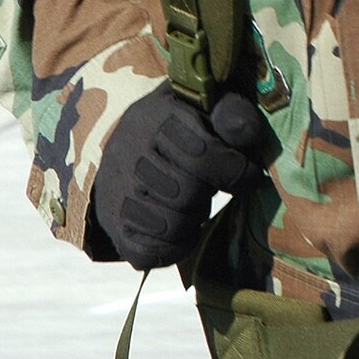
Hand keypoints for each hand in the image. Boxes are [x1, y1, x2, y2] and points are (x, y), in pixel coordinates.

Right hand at [92, 83, 268, 268]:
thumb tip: (243, 132)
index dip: (236, 171)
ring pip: (168, 226)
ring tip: (192, 202)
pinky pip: (147, 253)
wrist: (127, 142)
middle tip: (209, 185)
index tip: (246, 173)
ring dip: (193, 220)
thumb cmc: (182, 124)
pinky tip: (181, 228)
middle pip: (185, 194)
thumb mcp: (208, 105)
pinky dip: (173, 247)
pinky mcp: (112, 225)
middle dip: (208, 193)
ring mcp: (115, 193)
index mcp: (154, 119)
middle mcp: (127, 156)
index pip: (202, 156)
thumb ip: (233, 113)